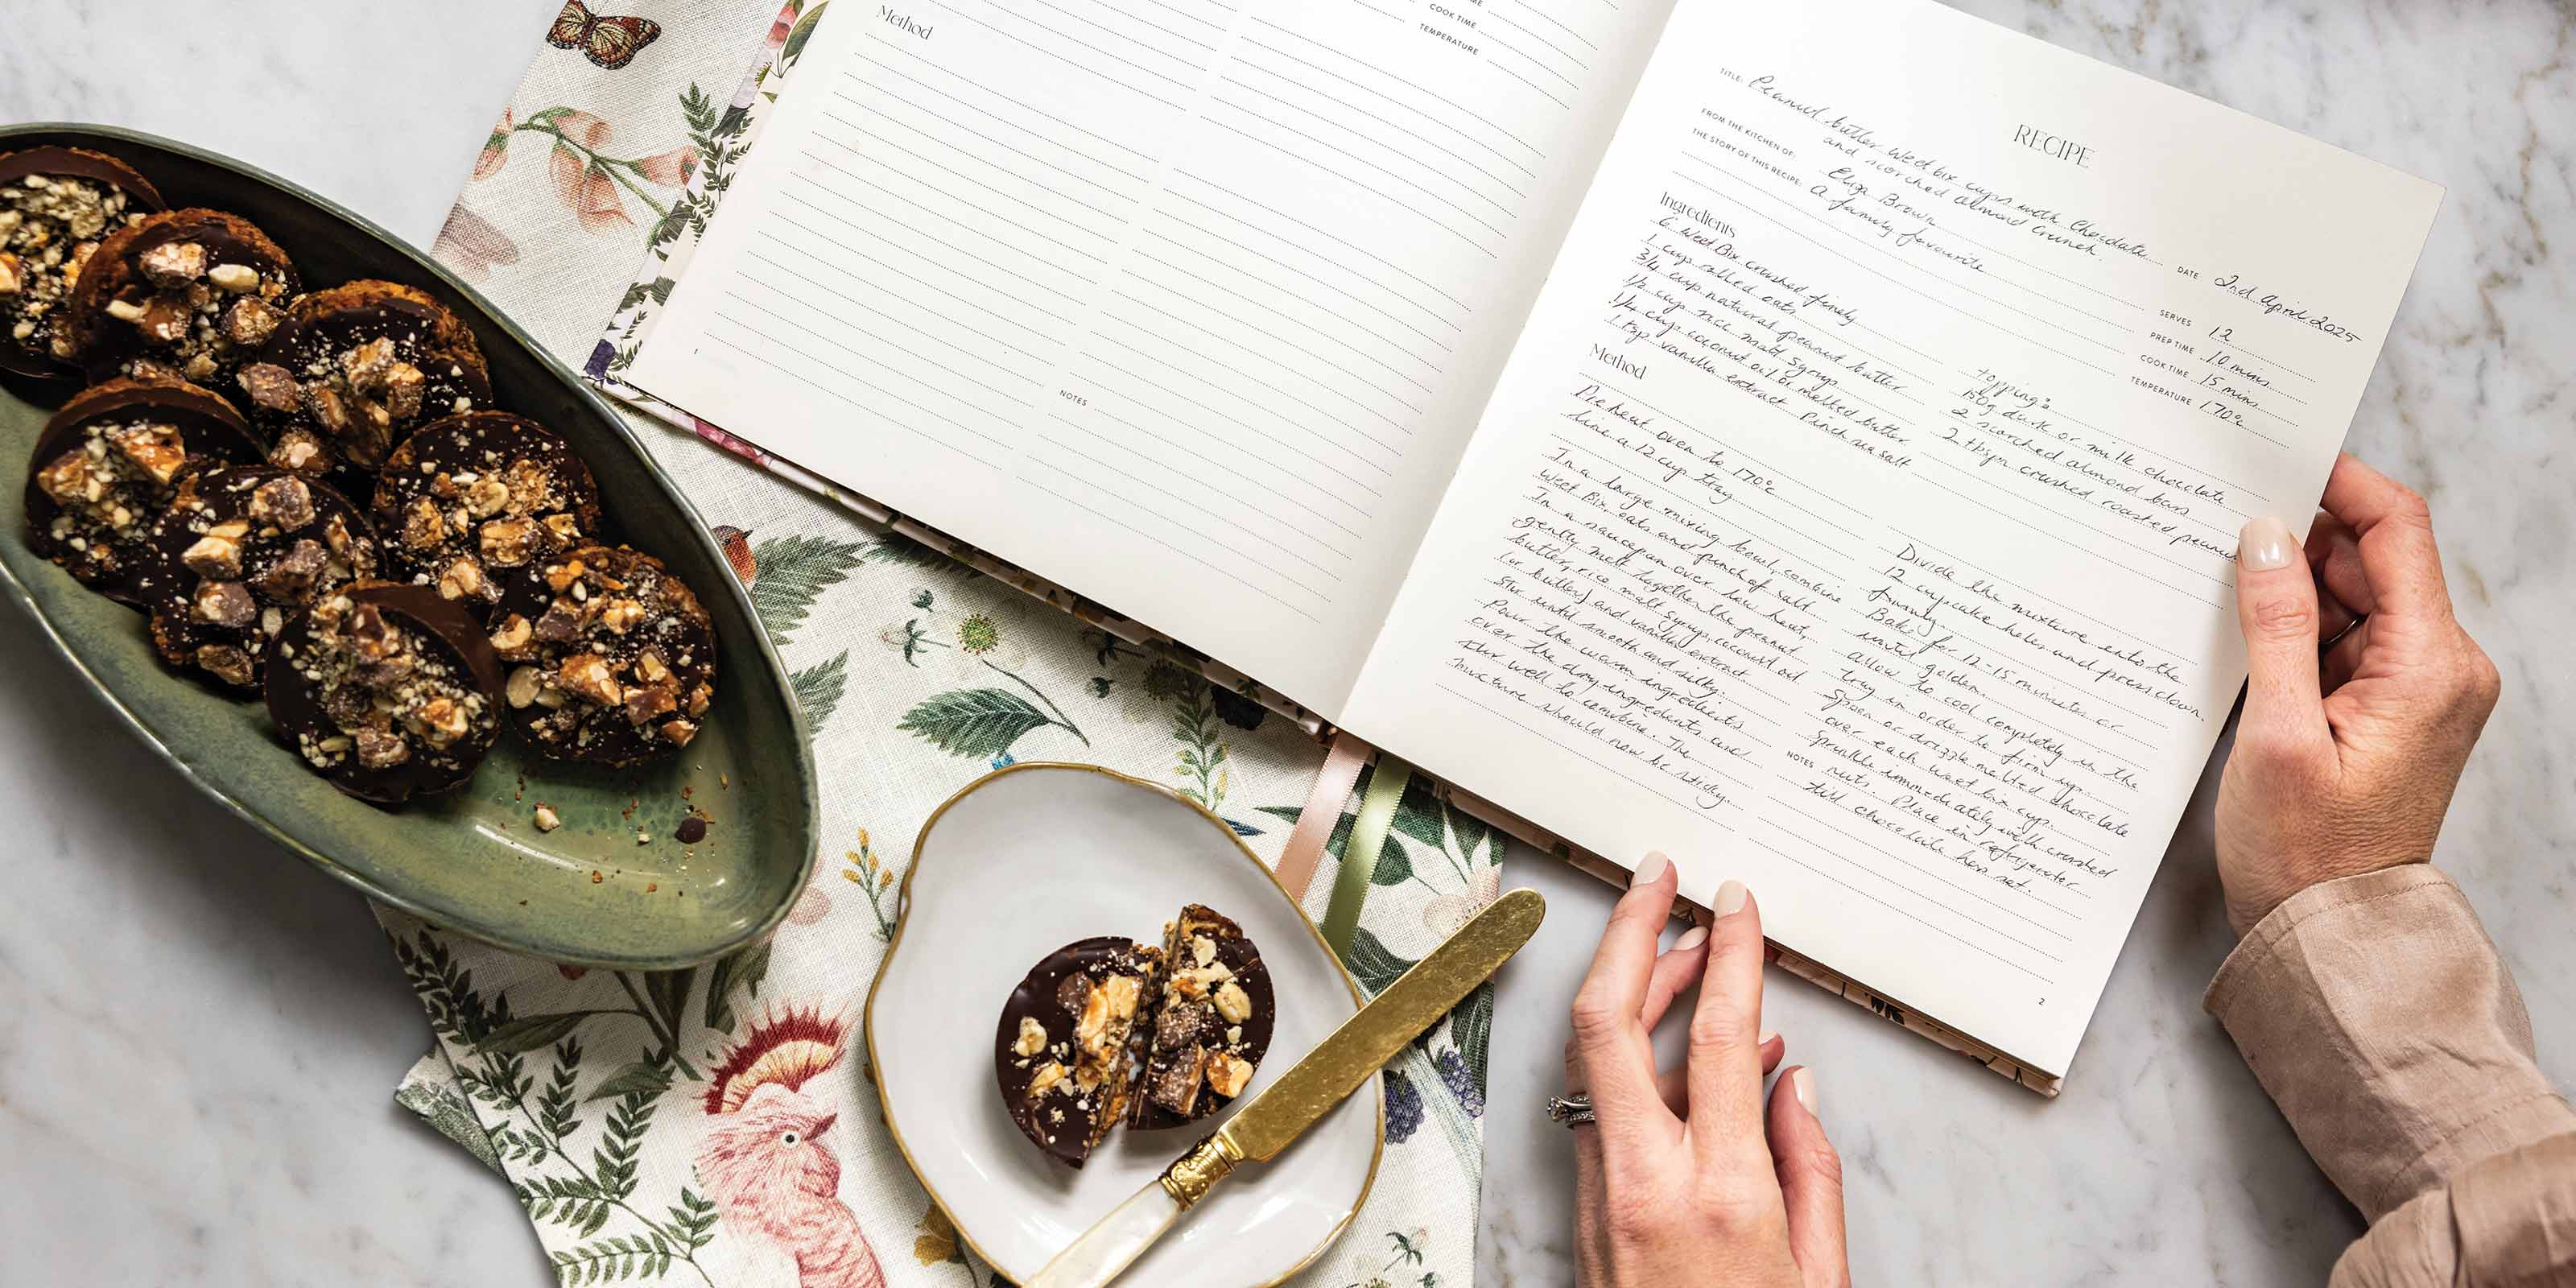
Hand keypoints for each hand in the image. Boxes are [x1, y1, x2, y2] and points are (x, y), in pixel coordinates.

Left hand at [1564, 855, 1847, 1287]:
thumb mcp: (1820, 1272)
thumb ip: (1811, 1165)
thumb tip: (1794, 1079)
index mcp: (1718, 1191)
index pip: (1720, 1035)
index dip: (1729, 952)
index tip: (1737, 902)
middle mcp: (1644, 1181)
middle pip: (1606, 1021)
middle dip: (1629, 933)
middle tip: (1659, 877)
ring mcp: (1602, 1195)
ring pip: (1596, 1059)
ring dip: (1637, 992)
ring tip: (1687, 951)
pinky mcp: (1583, 1212)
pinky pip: (1607, 1110)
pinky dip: (1645, 1063)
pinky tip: (1692, 1051)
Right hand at [2219, 453, 2500, 932]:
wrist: (2327, 933)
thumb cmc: (2304, 853)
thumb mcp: (2276, 734)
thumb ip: (2275, 624)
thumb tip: (2264, 534)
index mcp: (2430, 666)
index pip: (2398, 530)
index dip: (2338, 483)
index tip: (2274, 457)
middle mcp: (2441, 667)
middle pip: (2373, 558)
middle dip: (2298, 537)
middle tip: (2217, 521)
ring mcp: (2419, 687)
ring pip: (2355, 595)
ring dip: (2290, 585)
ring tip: (2217, 587)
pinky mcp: (2390, 706)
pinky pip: (2345, 637)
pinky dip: (2297, 626)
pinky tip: (2243, 635)